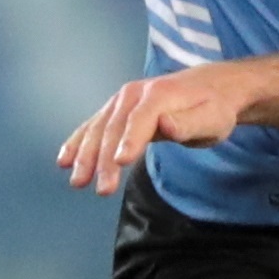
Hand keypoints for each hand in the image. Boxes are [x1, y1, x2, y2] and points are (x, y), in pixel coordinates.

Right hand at [57, 67, 259, 193]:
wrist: (209, 88)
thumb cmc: (213, 109)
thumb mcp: (212, 118)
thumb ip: (189, 123)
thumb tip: (166, 125)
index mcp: (160, 94)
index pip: (140, 119)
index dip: (130, 140)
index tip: (120, 162)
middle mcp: (135, 93)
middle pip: (114, 128)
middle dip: (105, 159)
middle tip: (101, 189)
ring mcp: (121, 100)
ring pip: (98, 129)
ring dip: (86, 156)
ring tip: (78, 182)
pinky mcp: (115, 110)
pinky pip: (92, 126)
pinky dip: (77, 143)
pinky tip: (65, 161)